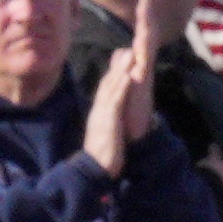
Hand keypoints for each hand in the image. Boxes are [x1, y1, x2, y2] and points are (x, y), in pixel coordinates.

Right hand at [83, 38, 156, 170]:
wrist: (93, 171)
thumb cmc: (101, 156)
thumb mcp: (104, 135)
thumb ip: (106, 123)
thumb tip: (110, 117)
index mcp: (98, 114)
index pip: (105, 90)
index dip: (113, 75)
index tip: (121, 61)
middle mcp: (99, 111)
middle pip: (107, 84)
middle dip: (117, 66)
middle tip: (126, 50)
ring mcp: (102, 115)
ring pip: (111, 88)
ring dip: (120, 70)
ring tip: (129, 54)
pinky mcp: (108, 122)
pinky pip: (115, 102)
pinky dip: (121, 88)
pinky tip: (128, 77)